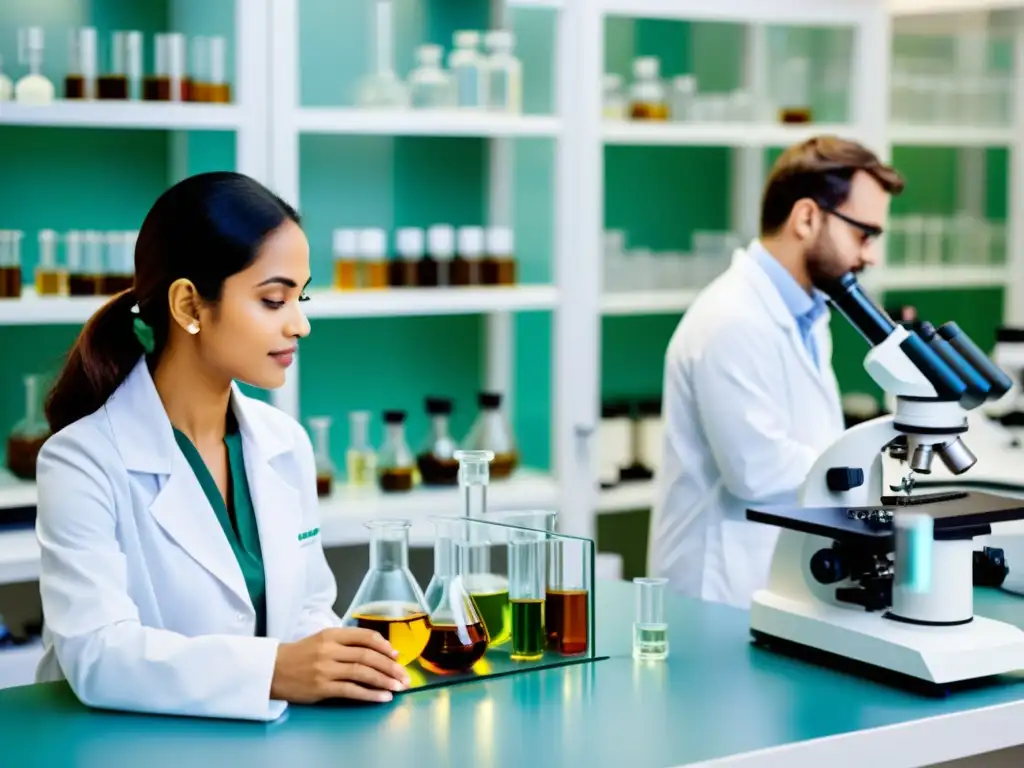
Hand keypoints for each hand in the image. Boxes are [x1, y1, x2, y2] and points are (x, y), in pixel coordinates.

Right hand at [270, 627, 409, 703]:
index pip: (365, 637)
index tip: (397, 655)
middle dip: (390, 666)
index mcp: (331, 634)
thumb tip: (377, 650)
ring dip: (384, 680)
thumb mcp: (322, 640)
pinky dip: (370, 694)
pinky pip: (351, 691)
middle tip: (404, 675)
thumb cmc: (300, 654)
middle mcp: (330, 650)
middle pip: (367, 656)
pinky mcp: (322, 687)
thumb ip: (346, 642)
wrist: (271, 670)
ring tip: (398, 687)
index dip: (384, 646)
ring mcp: (326, 669)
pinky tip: (382, 697)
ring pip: (362, 673)